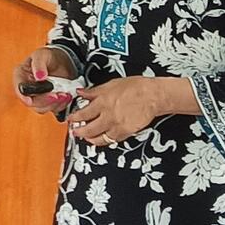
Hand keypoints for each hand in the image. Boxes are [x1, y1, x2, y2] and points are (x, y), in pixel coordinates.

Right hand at [14, 46, 78, 113]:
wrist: (61, 61)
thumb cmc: (48, 57)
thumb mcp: (42, 55)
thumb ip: (39, 64)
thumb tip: (39, 76)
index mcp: (21, 76)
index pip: (19, 89)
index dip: (24, 97)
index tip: (31, 101)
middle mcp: (27, 89)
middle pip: (32, 102)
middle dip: (45, 100)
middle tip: (57, 95)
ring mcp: (38, 97)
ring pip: (43, 108)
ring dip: (55, 103)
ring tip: (65, 94)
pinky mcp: (49, 102)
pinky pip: (54, 108)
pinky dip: (61, 104)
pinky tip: (67, 96)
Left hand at [67, 77, 181, 145]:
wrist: (153, 95)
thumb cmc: (136, 87)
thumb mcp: (111, 84)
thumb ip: (94, 91)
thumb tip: (81, 92)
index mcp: (103, 102)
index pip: (83, 114)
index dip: (74, 118)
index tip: (71, 119)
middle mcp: (108, 115)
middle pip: (88, 129)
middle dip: (79, 132)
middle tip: (75, 132)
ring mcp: (117, 125)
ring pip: (99, 138)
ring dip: (91, 139)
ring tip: (87, 138)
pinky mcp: (126, 132)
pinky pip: (113, 140)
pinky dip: (106, 141)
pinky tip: (102, 139)